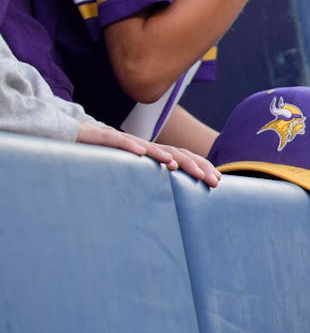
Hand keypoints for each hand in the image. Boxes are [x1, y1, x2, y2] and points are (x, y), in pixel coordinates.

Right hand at [76, 121, 220, 185]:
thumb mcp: (129, 172)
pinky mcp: (101, 138)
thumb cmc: (102, 156)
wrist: (69, 133)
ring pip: (151, 148)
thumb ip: (148, 181)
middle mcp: (142, 146)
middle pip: (174, 154)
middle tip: (213, 181)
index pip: (182, 159)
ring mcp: (124, 140)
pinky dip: (130, 146)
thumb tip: (167, 199)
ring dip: (167, 156)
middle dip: (196, 166)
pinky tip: (141, 153)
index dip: (200, 167)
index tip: (218, 181)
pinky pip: (117, 141)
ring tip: (180, 167)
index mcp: (150, 153)